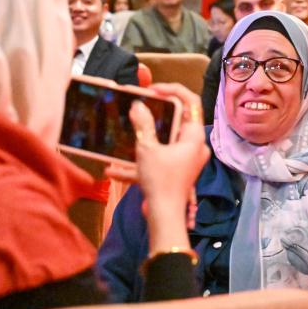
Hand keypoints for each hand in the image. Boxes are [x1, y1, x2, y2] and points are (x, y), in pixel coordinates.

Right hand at [106, 83, 208, 250]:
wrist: (164, 218)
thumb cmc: (161, 181)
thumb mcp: (148, 149)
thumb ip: (143, 125)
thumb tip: (138, 106)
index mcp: (194, 135)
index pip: (190, 101)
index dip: (172, 90)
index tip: (152, 90)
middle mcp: (193, 145)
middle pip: (176, 120)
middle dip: (154, 115)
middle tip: (137, 108)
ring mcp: (184, 160)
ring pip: (163, 142)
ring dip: (142, 141)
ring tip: (123, 135)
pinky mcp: (174, 173)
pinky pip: (156, 161)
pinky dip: (138, 163)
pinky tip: (113, 170)